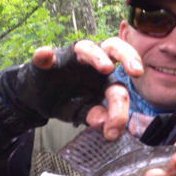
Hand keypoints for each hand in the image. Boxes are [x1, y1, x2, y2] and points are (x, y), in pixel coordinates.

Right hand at [0, 38, 142, 139]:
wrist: (38, 99)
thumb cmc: (66, 101)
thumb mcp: (83, 112)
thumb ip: (95, 116)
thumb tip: (106, 125)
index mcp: (104, 77)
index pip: (119, 85)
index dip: (120, 108)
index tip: (114, 129)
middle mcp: (92, 61)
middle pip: (113, 48)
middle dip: (128, 56)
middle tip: (136, 71)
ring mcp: (70, 57)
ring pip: (86, 46)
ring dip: (96, 55)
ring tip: (106, 67)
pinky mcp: (46, 60)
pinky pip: (46, 55)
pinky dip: (45, 55)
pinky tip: (45, 55)